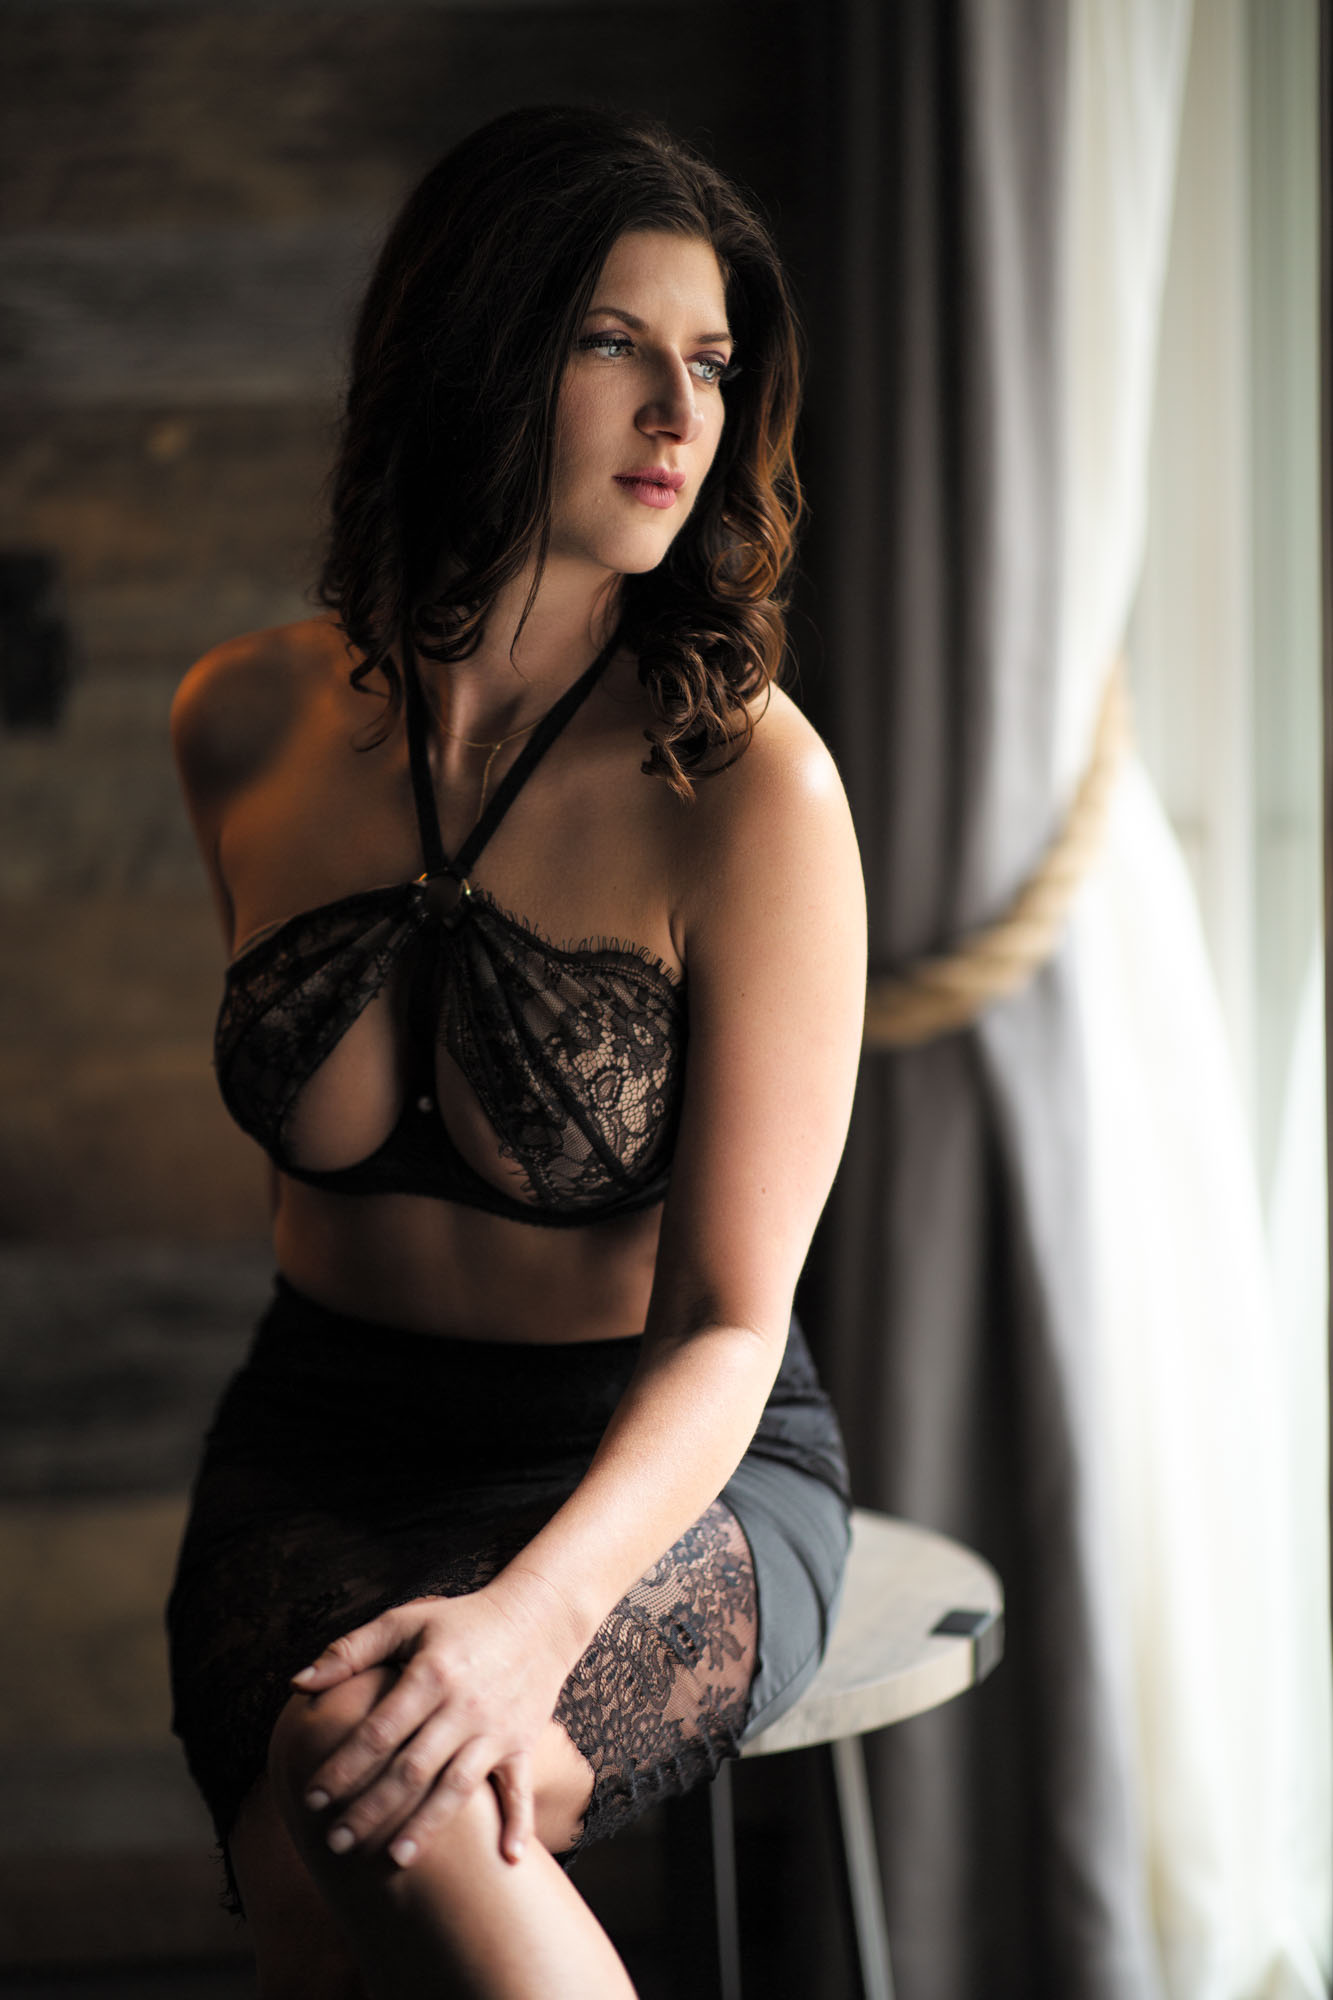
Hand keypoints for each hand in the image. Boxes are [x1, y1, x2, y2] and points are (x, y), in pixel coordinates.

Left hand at [290, 1577, 578, 1867]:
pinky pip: (520, 1789)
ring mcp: (496, 1730)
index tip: (312, 1798)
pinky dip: (518, 1824)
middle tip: (335, 1842)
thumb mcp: (405, 1621)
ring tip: (393, 1861)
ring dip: (426, 1826)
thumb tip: (297, 1683)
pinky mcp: (522, 1744)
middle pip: (411, 1769)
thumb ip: (350, 1651)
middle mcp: (464, 1707)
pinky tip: (507, 1860)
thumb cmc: (461, 1621)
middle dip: (371, 1809)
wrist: (537, 1617)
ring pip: (457, 1787)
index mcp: (430, 1675)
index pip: (379, 1732)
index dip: (343, 1767)